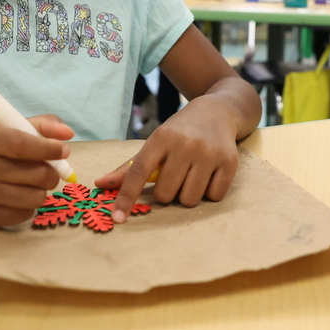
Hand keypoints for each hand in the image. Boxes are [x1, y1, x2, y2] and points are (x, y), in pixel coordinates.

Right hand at [0, 115, 74, 226]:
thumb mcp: (15, 128)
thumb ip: (44, 125)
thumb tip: (67, 134)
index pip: (20, 144)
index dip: (48, 148)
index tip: (64, 151)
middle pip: (36, 174)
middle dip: (52, 172)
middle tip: (49, 169)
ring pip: (35, 197)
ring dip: (42, 190)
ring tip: (31, 182)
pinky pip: (25, 214)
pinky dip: (29, 206)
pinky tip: (18, 196)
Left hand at [94, 99, 238, 221]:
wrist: (218, 111)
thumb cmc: (180, 132)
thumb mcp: (155, 142)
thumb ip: (130, 168)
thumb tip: (100, 184)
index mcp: (161, 138)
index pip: (138, 172)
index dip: (126, 196)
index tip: (117, 217)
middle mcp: (185, 144)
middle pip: (165, 194)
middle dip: (167, 192)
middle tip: (175, 175)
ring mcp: (209, 153)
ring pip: (189, 199)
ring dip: (187, 194)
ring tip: (192, 175)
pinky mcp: (229, 162)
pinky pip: (213, 197)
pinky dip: (209, 192)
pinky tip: (209, 174)